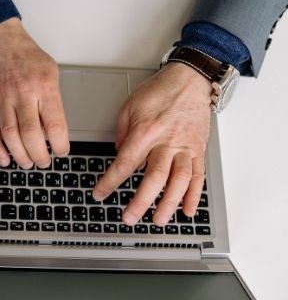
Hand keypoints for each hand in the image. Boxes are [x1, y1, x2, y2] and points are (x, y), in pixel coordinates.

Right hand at [0, 18, 68, 168]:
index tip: (61, 152)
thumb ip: (53, 99)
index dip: (59, 145)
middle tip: (43, 163)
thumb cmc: (24, 54)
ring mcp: (1, 98)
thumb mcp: (50, 71)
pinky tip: (4, 157)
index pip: (55, 124)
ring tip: (26, 163)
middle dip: (39, 155)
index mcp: (43, 86)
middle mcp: (22, 93)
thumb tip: (55, 129)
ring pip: (10, 136)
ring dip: (19, 155)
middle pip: (31, 135)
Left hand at [92, 62, 212, 225]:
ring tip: (158, 220)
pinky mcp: (199, 150)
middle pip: (154, 178)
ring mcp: (185, 148)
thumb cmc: (160, 91)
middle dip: (140, 201)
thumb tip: (119, 155)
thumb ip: (122, 133)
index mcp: (145, 132)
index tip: (100, 193)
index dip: (110, 181)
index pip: (125, 163)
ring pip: (179, 182)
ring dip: (169, 204)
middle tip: (129, 218)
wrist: (190, 79)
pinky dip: (194, 195)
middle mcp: (167, 142)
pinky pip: (198, 176)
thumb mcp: (129, 106)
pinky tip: (187, 210)